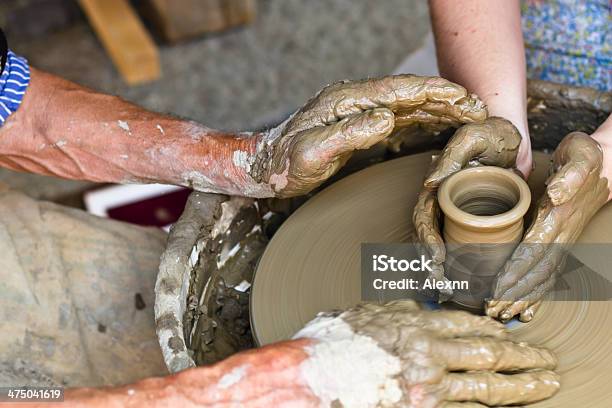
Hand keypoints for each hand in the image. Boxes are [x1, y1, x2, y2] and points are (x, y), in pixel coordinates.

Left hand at [249, 75, 486, 197]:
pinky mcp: (360, 128)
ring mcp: (359, 113)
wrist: (264, 167)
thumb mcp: (312, 153)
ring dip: (439, 110)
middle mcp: (356, 102)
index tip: (463, 98)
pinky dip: (423, 122)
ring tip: (470, 114)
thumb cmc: (284, 163)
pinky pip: (398, 121)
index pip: (398, 91)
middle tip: (479, 108)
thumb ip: (348, 135)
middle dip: (446, 99)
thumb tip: (386, 119)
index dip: (433, 93)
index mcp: (347, 101)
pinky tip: (440, 126)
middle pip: (410, 95)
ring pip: (408, 107)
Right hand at [294, 300, 559, 406]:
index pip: (464, 321)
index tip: (507, 330)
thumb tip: (414, 308)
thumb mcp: (363, 314)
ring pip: (487, 383)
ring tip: (544, 382)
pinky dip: (489, 406)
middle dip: (522, 355)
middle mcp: (426, 349)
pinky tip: (504, 405)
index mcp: (413, 321)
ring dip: (521, 383)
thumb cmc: (331, 346)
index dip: (491, 327)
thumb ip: (395, 310)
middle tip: (544, 357)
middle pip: (487, 350)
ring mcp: (427, 383)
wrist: (311, 377)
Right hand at [412, 117, 521, 295]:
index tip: (437, 259)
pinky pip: (457, 245)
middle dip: (430, 263)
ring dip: (439, 269)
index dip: (427, 240)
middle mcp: (440, 203)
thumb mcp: (472, 138)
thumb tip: (428, 184)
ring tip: (445, 290)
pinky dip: (456, 265)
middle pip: (427, 237)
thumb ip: (451, 158)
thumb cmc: (490, 133)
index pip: (424, 218)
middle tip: (440, 285)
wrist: (510, 135)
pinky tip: (460, 281)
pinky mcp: (469, 221)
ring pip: (439, 245)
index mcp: (436, 188)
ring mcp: (453, 213)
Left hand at [486, 132, 609, 321]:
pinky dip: (537, 293)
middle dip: (514, 293)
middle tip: (492, 310)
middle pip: (536, 271)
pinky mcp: (562, 241)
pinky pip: (550, 272)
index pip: (534, 250)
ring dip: (522, 297)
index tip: (496, 288)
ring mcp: (563, 239)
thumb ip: (570, 174)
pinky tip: (526, 310)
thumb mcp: (581, 155)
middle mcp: (561, 233)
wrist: (606, 163)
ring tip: (502, 314)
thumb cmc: (586, 156)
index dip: (515, 271)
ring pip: (542, 276)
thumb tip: (556, 193)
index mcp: (559, 216)